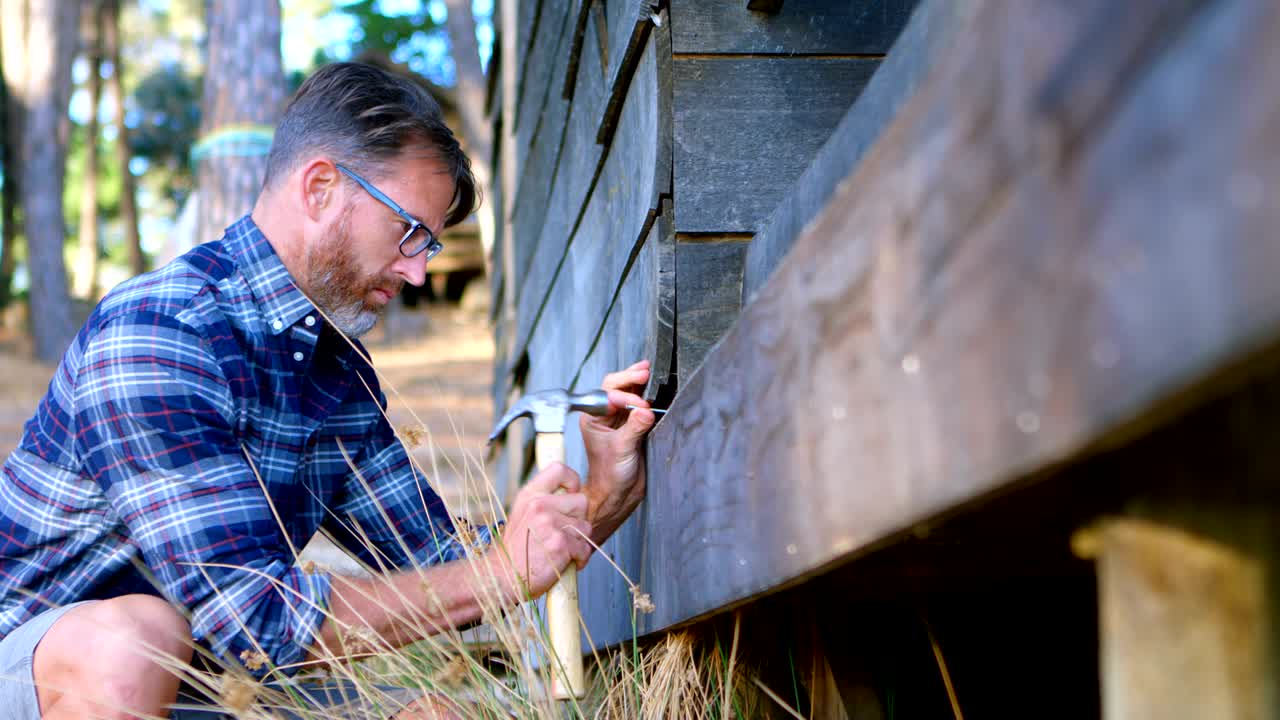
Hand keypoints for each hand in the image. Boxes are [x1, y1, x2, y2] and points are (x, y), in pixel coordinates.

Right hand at [484, 463, 593, 603]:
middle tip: (563, 534)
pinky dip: (579, 559)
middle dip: (578, 519)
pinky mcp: (561, 544)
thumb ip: (543, 502)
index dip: (572, 481)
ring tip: (561, 551)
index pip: (559, 469)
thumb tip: (569, 494)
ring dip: (579, 542)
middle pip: (581, 501)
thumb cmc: (515, 550)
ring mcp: (551, 524)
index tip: (571, 495)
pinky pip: (585, 548)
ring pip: (586, 527)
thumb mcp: (522, 515)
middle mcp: (540, 505)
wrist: (501, 578)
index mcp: (530, 495)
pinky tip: (563, 563)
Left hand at [580, 360, 657, 544]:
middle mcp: (605, 416)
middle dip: (630, 377)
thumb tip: (645, 410)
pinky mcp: (634, 425)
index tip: (641, 404)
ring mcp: (620, 419)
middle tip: (645, 371)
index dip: (625, 393)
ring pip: (628, 392)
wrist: (618, 494)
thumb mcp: (621, 450)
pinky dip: (647, 395)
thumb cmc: (610, 476)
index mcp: (594, 418)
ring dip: (639, 383)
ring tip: (649, 373)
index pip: (607, 393)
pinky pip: (639, 404)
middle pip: (616, 386)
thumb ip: (633, 429)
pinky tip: (654, 388)